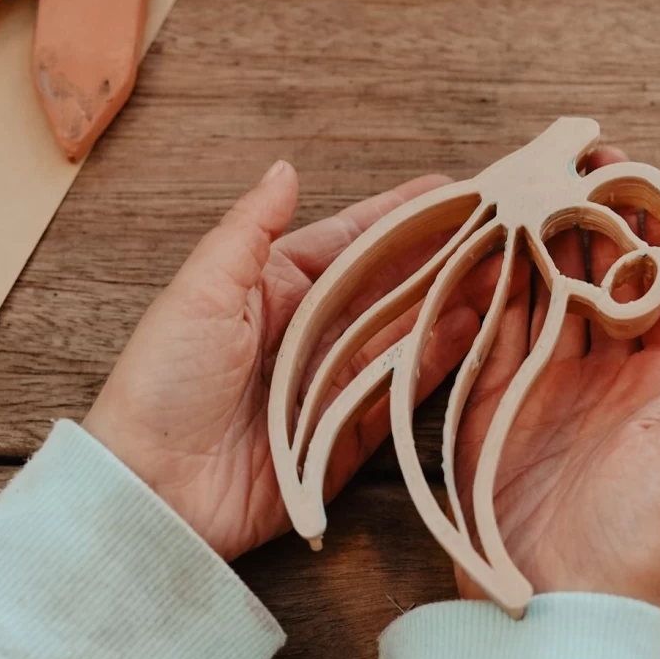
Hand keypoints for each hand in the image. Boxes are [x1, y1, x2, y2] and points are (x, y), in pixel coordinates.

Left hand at [85, 161, 480, 561]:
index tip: (457, 189)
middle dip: (444, 254)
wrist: (152, 488)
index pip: (352, 240)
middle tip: (505, 227)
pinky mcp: (344, 434)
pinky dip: (437, 359)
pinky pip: (400, 390)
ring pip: (405, 331)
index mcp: (272, 287)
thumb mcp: (200, 292)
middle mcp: (308, 330)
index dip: (403, 214)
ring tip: (506, 269)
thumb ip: (250, 231)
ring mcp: (330, 381)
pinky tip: (474, 327)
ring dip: (452, 300)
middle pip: (390, 283)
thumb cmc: (163, 382)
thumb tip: (285, 169)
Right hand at [453, 147, 659, 608]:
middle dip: (591, 220)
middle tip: (576, 164)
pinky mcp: (496, 398)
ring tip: (531, 185)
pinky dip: (491, 285)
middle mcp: (607, 372)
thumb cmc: (640, 538)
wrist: (557, 600)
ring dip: (539, 240)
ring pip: (545, 291)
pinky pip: (494, 328)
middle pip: (600, 277)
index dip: (658, 231)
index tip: (644, 177)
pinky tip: (487, 242)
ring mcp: (548, 381)